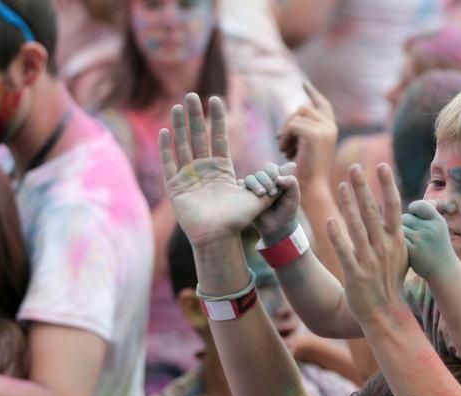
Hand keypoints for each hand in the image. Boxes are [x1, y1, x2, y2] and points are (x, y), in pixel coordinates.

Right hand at [159, 93, 280, 246]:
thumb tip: (295, 167)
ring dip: (180, 125)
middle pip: (199, 136)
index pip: (219, 138)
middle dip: (196, 116)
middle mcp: (204, 169)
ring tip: (180, 106)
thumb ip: (275, 180)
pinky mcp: (176, 186)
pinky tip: (165, 131)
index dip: (217, 119)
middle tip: (193, 94)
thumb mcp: (260, 196)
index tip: (217, 99)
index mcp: (222, 169)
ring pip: (183, 145)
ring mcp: (188, 176)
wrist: (220, 237)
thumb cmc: (239, 220)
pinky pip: (170, 163)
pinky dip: (167, 148)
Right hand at [242, 162, 301, 242]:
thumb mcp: (294, 197)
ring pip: (250, 179)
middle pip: (260, 173)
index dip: (273, 172)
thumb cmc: (288, 211)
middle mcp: (264, 182)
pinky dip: (243, 187)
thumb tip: (278, 177)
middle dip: (266, 180)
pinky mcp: (245, 196)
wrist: (278, 228)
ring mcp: (254, 189)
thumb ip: (291, 183)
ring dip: (255, 184)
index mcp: (276, 179)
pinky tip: (247, 193)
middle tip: (273, 193)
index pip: (271, 167)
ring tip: (261, 194)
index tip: (279, 183)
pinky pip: (240, 186)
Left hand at [278, 82, 338, 192]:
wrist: (311, 191)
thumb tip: (294, 119)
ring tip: (285, 150)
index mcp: (331, 131)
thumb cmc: (306, 175)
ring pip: (298, 114)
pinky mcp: (315, 135)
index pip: (323, 104)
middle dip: (289, 123)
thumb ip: (305, 132)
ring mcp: (325, 130)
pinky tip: (285, 152)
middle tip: (282, 143)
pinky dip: (285, 138)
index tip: (305, 84)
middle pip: (304, 108)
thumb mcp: (307, 149)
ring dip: (286, 131)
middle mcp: (331, 128)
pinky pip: (293, 125)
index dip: (313, 94)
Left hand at [326, 164, 409, 323]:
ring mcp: (370, 260)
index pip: (393, 207)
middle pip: (373, 211)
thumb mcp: (401, 256)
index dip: (387, 185)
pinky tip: (330, 220)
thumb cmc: (391, 282)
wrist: (386, 312)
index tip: (382, 165)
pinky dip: (338, 235)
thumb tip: (397, 212)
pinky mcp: (355, 274)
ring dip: (349, 204)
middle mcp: (385, 247)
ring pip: (357, 227)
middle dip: (363, 187)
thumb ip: (396, 234)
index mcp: (397, 241)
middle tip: (354, 167)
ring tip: (340, 185)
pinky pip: (345, 250)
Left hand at [402, 200, 459, 279]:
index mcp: (438, 221)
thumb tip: (429, 201)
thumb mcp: (441, 228)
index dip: (414, 210)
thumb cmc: (439, 247)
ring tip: (411, 244)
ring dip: (401, 235)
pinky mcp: (411, 250)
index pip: (418, 205)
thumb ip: (433, 214)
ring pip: (400, 228)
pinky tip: (406, 251)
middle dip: (407, 225)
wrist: (443, 271)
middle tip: (415, 236)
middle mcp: (430, 228)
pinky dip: (399, 244)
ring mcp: (420, 240)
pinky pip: (397, 239)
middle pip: (406, 218)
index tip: (417, 218)